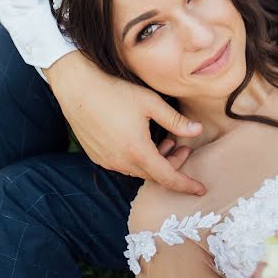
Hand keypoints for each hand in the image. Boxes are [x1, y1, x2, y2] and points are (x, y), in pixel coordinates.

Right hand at [47, 51, 205, 194]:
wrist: (77, 88)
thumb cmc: (114, 91)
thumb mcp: (150, 102)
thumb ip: (176, 121)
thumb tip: (198, 131)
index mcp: (138, 151)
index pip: (168, 178)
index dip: (186, 185)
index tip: (200, 189)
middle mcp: (121, 162)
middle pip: (154, 176)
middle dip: (173, 166)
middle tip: (184, 149)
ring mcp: (107, 161)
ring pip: (139, 171)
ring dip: (155, 162)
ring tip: (165, 141)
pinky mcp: (97, 156)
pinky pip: (124, 165)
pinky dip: (138, 160)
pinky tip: (143, 141)